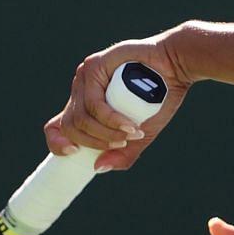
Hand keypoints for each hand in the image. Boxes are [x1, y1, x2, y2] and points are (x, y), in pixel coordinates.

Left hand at [43, 32, 190, 172]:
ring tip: (130, 134)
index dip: (57, 143)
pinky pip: (94, 103)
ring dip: (106, 133)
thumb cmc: (160, 98)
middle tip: (121, 143)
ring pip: (81, 117)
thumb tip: (98, 169)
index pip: (57, 126)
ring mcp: (86, 77)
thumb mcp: (140, 134)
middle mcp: (82, 91)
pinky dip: (111, 119)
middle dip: (94, 142)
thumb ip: (122, 152)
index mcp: (86, 105)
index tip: (73, 153)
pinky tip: (129, 124)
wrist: (176, 67)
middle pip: (69, 125)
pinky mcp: (95, 66)